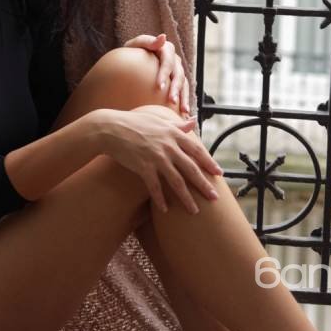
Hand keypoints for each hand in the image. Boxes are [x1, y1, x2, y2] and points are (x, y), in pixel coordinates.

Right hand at [95, 105, 222, 214]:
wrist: (111, 128)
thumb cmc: (135, 123)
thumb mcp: (159, 119)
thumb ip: (177, 124)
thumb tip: (192, 121)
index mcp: (174, 134)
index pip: (197, 150)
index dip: (209, 163)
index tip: (219, 173)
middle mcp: (168, 146)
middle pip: (191, 169)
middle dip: (204, 185)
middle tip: (214, 198)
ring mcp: (156, 157)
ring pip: (176, 181)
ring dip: (186, 198)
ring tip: (194, 211)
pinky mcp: (143, 167)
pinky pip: (155, 187)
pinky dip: (161, 200)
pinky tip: (165, 210)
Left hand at [122, 32, 190, 113]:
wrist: (134, 61)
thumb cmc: (133, 52)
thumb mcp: (135, 44)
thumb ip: (146, 41)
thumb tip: (163, 37)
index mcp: (166, 49)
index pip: (168, 61)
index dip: (165, 74)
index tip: (159, 87)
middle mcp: (175, 60)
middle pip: (178, 74)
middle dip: (176, 89)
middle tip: (171, 101)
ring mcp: (178, 71)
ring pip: (184, 85)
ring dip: (184, 98)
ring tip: (183, 111)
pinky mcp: (178, 81)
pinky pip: (184, 92)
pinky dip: (184, 102)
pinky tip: (183, 115)